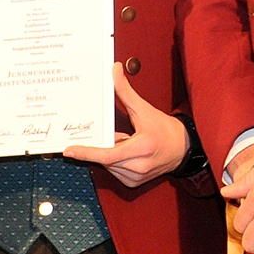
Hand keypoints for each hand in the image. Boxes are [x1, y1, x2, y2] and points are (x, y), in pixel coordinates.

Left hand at [61, 73, 191, 187]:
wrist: (183, 148)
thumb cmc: (165, 130)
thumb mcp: (144, 109)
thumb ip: (126, 91)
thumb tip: (115, 71)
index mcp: (142, 147)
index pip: (107, 155)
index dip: (87, 153)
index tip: (70, 150)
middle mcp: (138, 166)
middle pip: (105, 159)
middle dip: (101, 146)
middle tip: (113, 135)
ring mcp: (136, 177)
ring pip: (108, 166)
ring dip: (109, 153)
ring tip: (126, 143)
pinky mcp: (134, 182)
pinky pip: (114, 171)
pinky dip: (114, 161)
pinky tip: (126, 152)